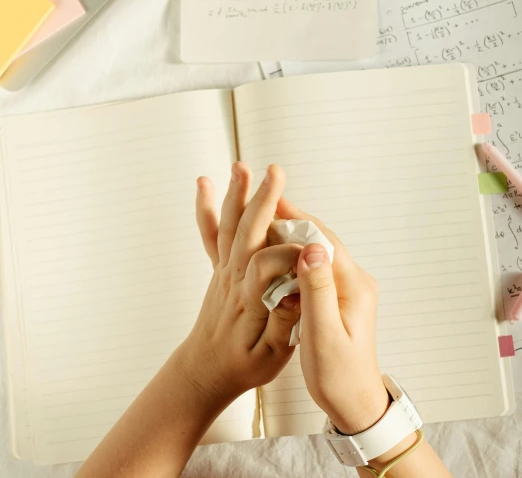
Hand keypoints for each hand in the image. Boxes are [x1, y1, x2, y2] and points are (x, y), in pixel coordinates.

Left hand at [177, 163, 302, 409]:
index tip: (312, 249)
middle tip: (275, 173)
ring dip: (236, 194)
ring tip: (242, 166)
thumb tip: (296, 293)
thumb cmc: (242, 366)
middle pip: (246, 233)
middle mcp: (233, 279)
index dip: (290, 253)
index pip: (267, 265)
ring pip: (229, 226)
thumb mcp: (271, 358)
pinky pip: (211, 233)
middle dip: (262, 200)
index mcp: (249, 301)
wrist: (205, 371)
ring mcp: (223, 269)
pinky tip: (204, 183)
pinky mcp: (219, 267)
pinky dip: (206, 208)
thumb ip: (283, 324)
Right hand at [277, 198, 389, 435]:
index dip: (296, 219)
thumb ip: (317, 291)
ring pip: (318, 250)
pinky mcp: (339, 296)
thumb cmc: (340, 377)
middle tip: (263, 203)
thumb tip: (313, 248)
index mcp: (353, 286)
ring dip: (293, 235)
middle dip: (293, 220)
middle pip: (321, 239)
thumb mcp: (324, 336)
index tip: (271, 201)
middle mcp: (354, 281)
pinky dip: (295, 254)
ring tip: (265, 221)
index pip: (323, 240)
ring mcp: (347, 288)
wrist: (355, 403)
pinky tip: (276, 253)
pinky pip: (316, 265)